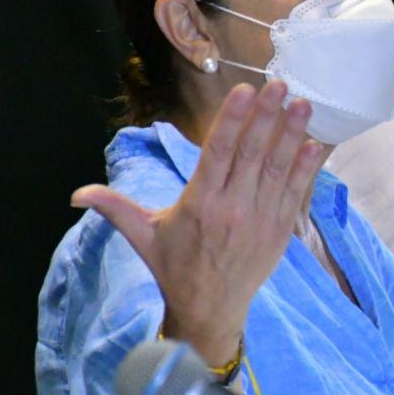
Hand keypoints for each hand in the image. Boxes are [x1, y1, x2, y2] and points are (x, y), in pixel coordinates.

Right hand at [71, 81, 319, 365]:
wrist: (209, 309)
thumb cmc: (174, 267)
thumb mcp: (143, 235)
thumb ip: (115, 207)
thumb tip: (78, 194)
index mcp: (199, 203)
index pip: (218, 153)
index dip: (233, 120)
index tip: (245, 91)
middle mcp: (233, 207)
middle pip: (252, 154)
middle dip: (267, 117)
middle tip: (280, 84)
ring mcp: (260, 218)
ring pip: (278, 168)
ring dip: (292, 134)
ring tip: (303, 104)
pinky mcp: (280, 229)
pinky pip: (295, 192)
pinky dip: (306, 167)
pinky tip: (316, 143)